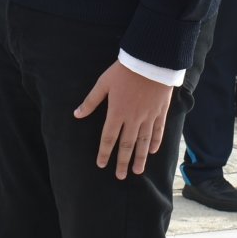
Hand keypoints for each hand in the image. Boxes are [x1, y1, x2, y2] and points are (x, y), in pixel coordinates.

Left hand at [75, 60, 172, 179]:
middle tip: (120, 176)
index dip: (104, 152)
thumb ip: (91, 101)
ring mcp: (148, 116)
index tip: (101, 164)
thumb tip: (77, 114)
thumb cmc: (124, 70)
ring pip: (143, 142)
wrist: (151, 61)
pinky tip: (152, 151)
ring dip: (139, 158)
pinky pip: (158, 131)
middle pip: (126, 145)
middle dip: (122, 162)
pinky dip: (155, 142)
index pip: (108, 138)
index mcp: (116, 112)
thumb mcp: (103, 83)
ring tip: (137, 171)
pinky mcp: (160, 112)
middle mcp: (132, 119)